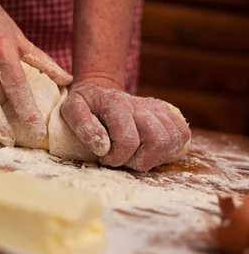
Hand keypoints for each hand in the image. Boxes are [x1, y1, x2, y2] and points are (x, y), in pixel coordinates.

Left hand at [61, 83, 190, 170]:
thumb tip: (102, 146)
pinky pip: (182, 135)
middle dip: (138, 160)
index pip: (128, 140)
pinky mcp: (169, 113)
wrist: (101, 93)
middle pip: (157, 141)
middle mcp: (142, 105)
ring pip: (173, 139)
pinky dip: (169, 149)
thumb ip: (82, 125)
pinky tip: (149, 151)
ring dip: (154, 157)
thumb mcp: (72, 109)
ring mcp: (158, 108)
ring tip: (135, 155)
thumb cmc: (86, 105)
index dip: (116, 158)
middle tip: (122, 159)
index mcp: (117, 104)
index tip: (104, 158)